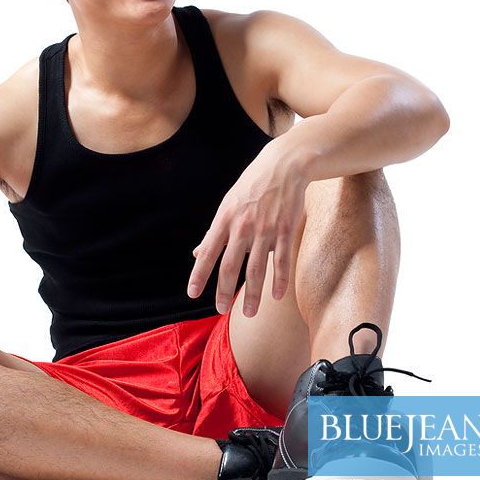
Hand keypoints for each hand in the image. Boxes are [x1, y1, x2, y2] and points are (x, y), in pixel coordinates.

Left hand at [186, 138, 309, 316]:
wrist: (284, 166)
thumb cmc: (252, 187)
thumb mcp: (227, 205)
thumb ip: (214, 233)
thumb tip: (196, 253)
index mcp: (225, 220)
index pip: (207, 252)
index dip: (199, 275)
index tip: (193, 294)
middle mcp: (243, 226)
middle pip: (230, 265)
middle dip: (224, 291)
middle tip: (221, 310)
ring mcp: (265, 229)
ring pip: (257, 268)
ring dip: (253, 294)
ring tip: (248, 313)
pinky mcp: (286, 230)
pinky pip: (282, 260)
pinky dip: (279, 280)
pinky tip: (276, 296)